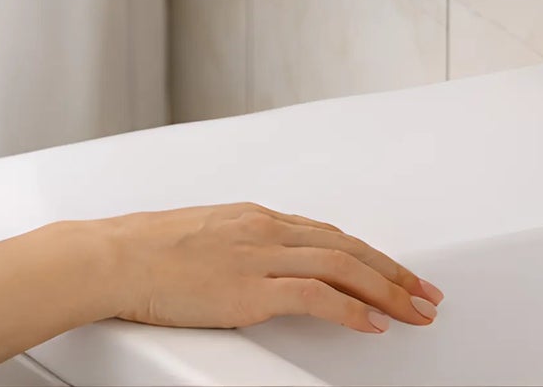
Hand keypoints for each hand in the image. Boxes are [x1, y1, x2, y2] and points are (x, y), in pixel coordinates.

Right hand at [99, 200, 442, 335]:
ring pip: (343, 267)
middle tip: (427, 294)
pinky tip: (373, 326)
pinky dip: (351, 310)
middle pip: (348, 247)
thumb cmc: (146, 251)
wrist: (115, 256)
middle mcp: (266, 229)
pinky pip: (315, 296)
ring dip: (387, 291)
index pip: (330, 234)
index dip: (371, 255)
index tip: (398, 274)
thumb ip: (239, 249)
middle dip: (394, 273)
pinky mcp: (250, 288)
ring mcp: (260, 256)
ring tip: (416, 313)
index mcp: (256, 216)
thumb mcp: (204, 239)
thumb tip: (260, 269)